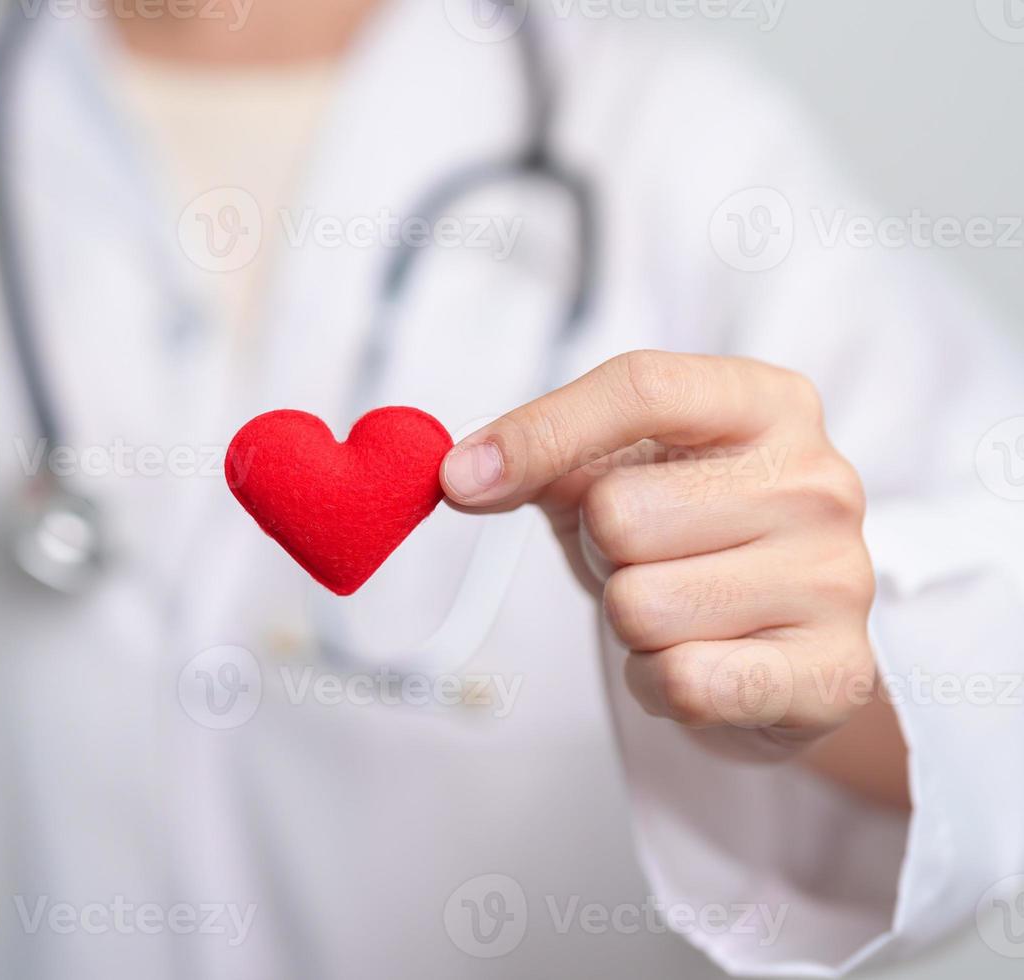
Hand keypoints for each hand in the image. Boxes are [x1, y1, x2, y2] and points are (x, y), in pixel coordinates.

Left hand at [440, 350, 877, 761]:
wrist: (772, 641)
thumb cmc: (684, 537)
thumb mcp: (609, 470)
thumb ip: (539, 453)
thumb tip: (464, 473)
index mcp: (767, 403)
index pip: (641, 388)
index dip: (539, 433)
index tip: (462, 478)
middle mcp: (819, 480)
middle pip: (621, 513)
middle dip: (601, 552)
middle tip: (642, 561)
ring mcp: (839, 578)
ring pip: (641, 607)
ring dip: (629, 626)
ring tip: (675, 612)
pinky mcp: (835, 675)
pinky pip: (684, 682)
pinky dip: (658, 685)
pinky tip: (695, 663)